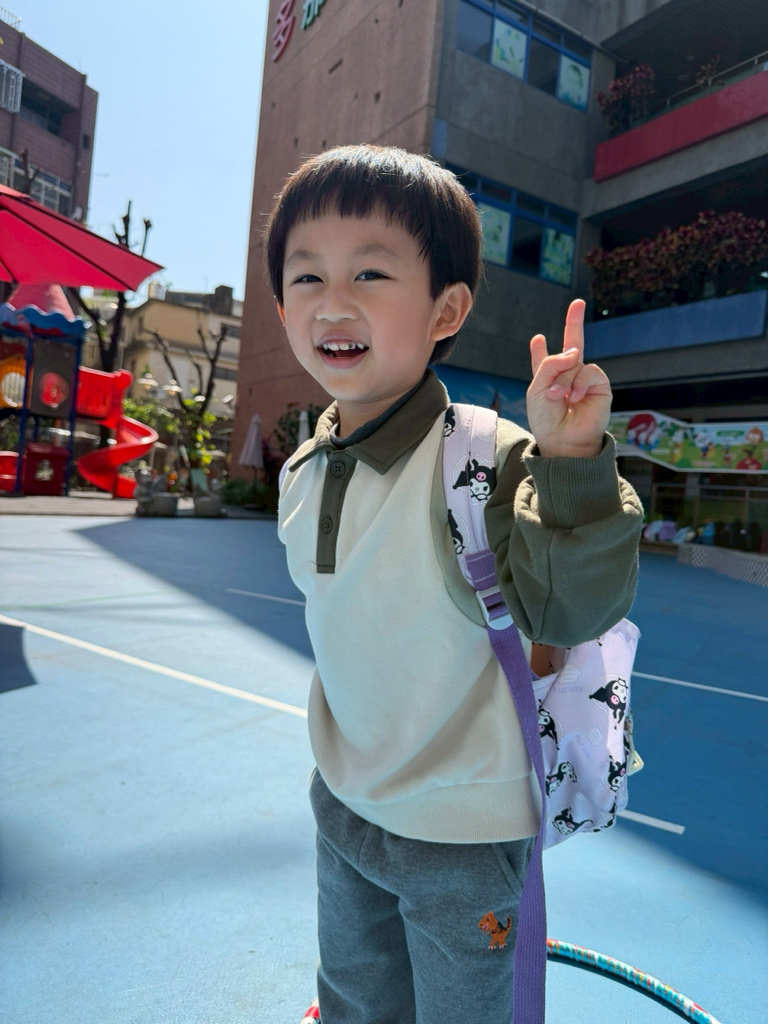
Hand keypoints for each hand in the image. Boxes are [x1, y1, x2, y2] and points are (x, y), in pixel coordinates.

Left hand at [527, 299, 611, 457]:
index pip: (545, 361)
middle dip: (574, 323)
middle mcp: (568, 376)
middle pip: (572, 345)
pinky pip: (589, 371)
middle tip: (577, 303)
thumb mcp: (537, 389)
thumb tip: (574, 351)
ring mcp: (584, 380)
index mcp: (548, 379)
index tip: (538, 339)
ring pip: (574, 362)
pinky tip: (574, 398)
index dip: (540, 351)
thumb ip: (550, 364)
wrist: (563, 440)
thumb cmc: (546, 419)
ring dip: (564, 379)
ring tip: (558, 397)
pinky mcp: (600, 386)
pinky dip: (579, 384)